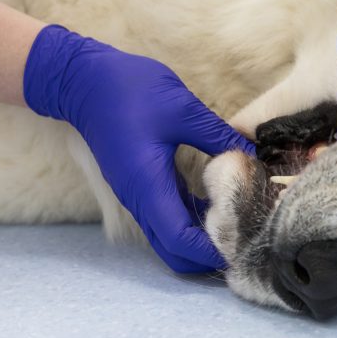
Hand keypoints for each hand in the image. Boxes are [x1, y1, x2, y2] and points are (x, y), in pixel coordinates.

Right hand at [23, 25, 254, 273]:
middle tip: (245, 240)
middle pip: (173, 250)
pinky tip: (218, 205)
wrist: (83, 81)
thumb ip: (218, 136)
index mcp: (147, 186)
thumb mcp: (182, 109)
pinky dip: (190, 222)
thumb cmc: (129, 91)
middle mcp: (140, 199)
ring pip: (168, 237)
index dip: (210, 250)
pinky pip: (166, 218)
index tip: (242, 244)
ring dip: (199, 240)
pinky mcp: (140, 186)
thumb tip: (252, 156)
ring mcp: (138, 195)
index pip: (179, 239)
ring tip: (238, 225)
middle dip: (206, 256)